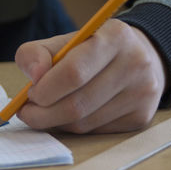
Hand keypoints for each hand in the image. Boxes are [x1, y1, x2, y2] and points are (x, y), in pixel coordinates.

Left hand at [15, 19, 165, 132]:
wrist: (135, 57)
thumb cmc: (89, 51)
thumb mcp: (60, 43)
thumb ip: (35, 54)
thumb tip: (34, 76)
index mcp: (114, 37)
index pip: (72, 73)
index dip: (45, 90)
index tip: (30, 93)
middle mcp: (135, 64)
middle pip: (77, 105)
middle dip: (43, 114)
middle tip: (28, 111)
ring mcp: (142, 94)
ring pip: (83, 123)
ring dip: (55, 122)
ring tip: (45, 111)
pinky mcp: (141, 117)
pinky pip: (94, 132)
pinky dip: (72, 128)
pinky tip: (68, 116)